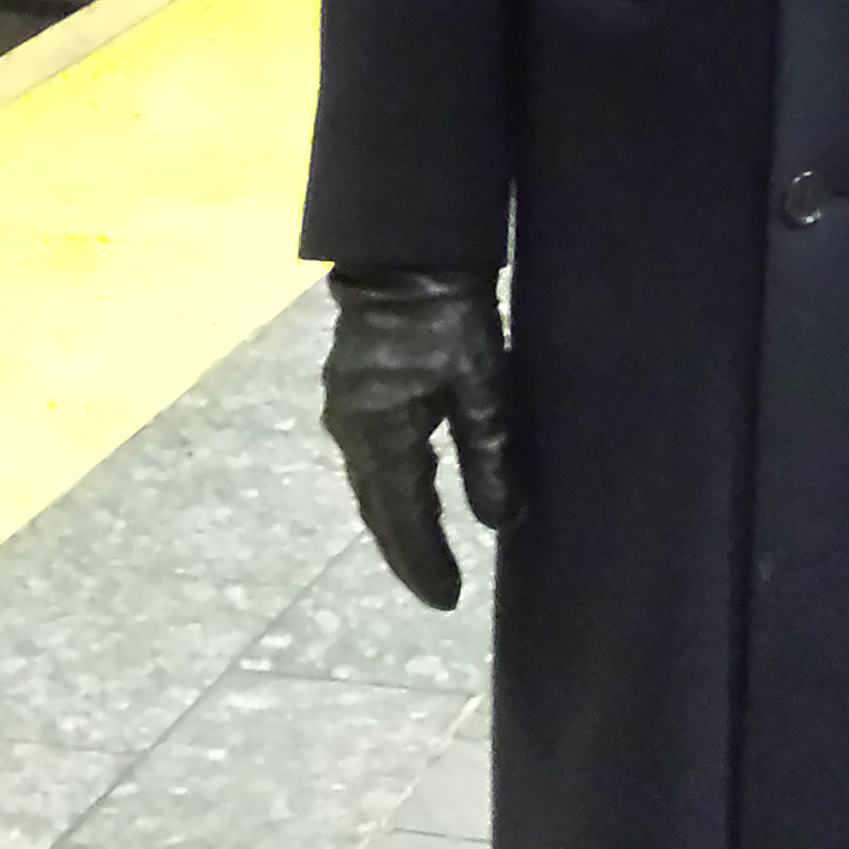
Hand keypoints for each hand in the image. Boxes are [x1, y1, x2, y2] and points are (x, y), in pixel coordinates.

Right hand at [321, 268, 520, 610]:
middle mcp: (351, 431)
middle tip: (434, 588)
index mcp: (380, 435)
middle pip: (378, 508)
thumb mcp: (482, 382)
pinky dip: (390, 487)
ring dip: (395, 520)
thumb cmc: (448, 314)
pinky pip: (370, 457)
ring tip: (423, 552)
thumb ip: (491, 453)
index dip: (425, 561)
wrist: (407, 248)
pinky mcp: (352, 388)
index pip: (403, 517)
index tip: (446, 600)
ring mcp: (345, 408)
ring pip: (370, 484)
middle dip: (406, 551)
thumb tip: (502, 521)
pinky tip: (409, 491)